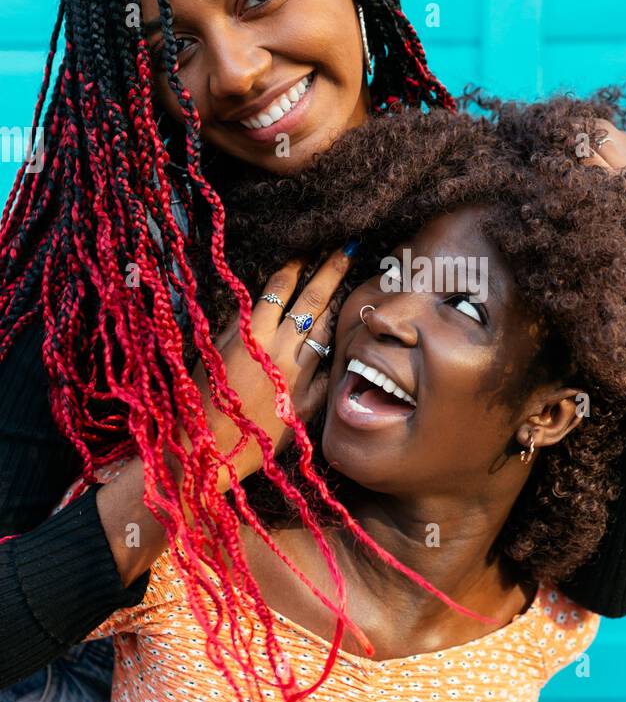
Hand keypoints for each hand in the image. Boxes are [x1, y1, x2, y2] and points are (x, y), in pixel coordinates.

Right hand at [182, 247, 353, 492]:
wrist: (209, 455)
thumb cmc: (200, 403)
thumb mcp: (211, 356)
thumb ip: (236, 328)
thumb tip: (255, 303)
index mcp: (250, 335)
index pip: (279, 288)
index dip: (296, 263)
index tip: (310, 246)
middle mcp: (278, 351)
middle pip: (313, 300)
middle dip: (332, 269)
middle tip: (349, 246)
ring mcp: (297, 377)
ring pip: (324, 332)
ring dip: (336, 306)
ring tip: (349, 286)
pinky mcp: (308, 404)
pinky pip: (326, 371)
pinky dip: (329, 355)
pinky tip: (341, 340)